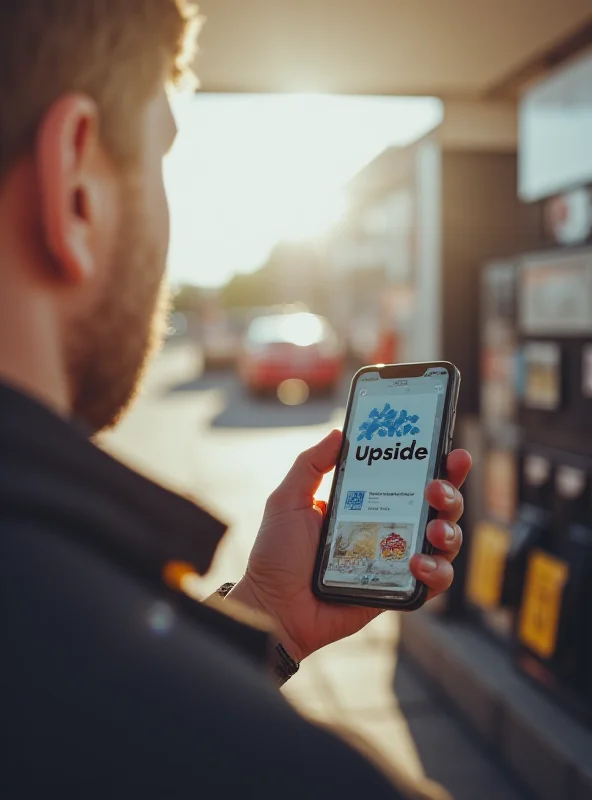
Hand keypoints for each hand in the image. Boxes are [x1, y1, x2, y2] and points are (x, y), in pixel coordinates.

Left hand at [230, 430, 470, 662]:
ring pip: (446, 541)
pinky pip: (434, 581)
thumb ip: (311, 465)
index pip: (411, 477)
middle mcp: (388, 528)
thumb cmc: (278, 555)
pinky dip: (437, 571)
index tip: (449, 450)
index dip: (437, 463)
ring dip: (450, 531)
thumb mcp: (288, 500)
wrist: (273, 607)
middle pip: (438, 506)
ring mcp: (397, 560)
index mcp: (367, 502)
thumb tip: (339, 433)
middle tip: (436, 488)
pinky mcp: (400, 591)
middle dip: (450, 492)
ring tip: (434, 529)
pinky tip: (418, 563)